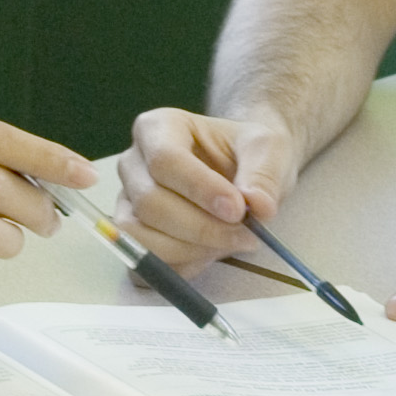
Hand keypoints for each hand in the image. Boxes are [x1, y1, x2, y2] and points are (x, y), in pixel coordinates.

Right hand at [117, 107, 300, 269]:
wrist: (241, 171)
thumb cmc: (245, 152)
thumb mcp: (267, 148)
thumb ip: (263, 173)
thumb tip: (259, 206)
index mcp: (158, 128)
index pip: (165, 160)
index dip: (199, 189)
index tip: (237, 210)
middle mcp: (133, 164)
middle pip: (150, 203)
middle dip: (201, 227)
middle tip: (246, 235)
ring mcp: (128, 202)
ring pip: (141, 237)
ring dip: (190, 250)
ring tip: (229, 243)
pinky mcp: (134, 236)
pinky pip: (146, 262)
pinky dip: (181, 266)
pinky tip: (210, 253)